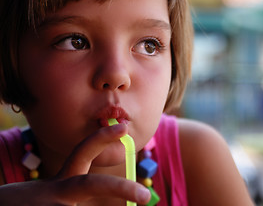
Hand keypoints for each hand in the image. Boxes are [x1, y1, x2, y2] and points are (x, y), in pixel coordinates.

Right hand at [0, 124, 150, 205]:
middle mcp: (56, 193)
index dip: (102, 138)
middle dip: (121, 188)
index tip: (123, 127)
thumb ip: (78, 196)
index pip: (82, 153)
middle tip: (146, 196)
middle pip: (92, 183)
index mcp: (62, 185)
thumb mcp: (54, 198)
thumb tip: (125, 205)